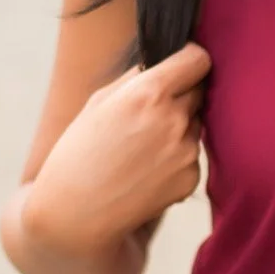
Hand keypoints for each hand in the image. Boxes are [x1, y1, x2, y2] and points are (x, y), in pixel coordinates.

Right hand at [24, 41, 211, 256]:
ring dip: (178, 130)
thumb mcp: (100, 101)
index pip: (199, 60)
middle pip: (199, 92)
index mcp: (149, 92)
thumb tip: (168, 61)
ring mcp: (186, 151)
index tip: (180, 67)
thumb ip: (138, 77)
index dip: (189, 61)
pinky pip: (192, 157)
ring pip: (195, 125)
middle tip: (147, 117)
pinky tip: (145, 172)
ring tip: (139, 150)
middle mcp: (174, 119)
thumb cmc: (80, 151)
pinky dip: (176, 161)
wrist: (75, 213)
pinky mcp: (191, 178)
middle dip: (181, 97)